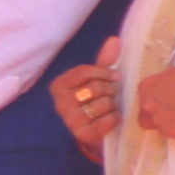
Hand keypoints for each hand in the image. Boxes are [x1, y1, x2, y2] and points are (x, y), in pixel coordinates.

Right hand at [49, 39, 121, 157]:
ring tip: (112, 106)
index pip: (83, 72)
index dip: (104, 72)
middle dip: (110, 89)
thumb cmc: (94, 101)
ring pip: (101, 104)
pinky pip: (106, 121)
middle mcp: (60, 103)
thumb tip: (115, 39)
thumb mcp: (96, 80)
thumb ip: (104, 61)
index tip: (115, 76)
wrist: (92, 132)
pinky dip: (114, 118)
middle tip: (114, 93)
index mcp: (59, 86)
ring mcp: (70, 120)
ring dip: (113, 105)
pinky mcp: (82, 134)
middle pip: (94, 88)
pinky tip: (113, 118)